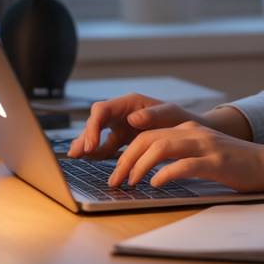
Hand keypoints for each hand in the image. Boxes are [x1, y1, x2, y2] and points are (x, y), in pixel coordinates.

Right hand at [67, 93, 200, 159]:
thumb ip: (153, 115)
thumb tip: (132, 119)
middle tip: (77, 154)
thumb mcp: (170, 113)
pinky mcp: (121, 139)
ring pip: (96, 134)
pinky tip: (89, 160)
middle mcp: (120, 112)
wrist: (188, 129)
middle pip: (95, 122)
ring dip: (85, 144)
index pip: (102, 110)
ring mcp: (119, 126)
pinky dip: (96, 153)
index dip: (93, 126)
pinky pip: (105, 146)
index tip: (91, 144)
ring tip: (75, 156)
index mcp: (129, 102)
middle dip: (85, 136)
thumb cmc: (179, 118)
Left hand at [107, 120, 263, 191]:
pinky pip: (185, 164)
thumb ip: (179, 155)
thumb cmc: (234, 164)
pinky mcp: (216, 161)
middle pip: (148, 139)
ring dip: (141, 166)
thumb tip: (149, 171)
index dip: (127, 154)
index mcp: (187, 129)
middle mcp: (193, 132)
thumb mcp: (202, 153)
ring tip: (131, 183)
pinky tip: (156, 184)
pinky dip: (166, 173)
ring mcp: (205, 145)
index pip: (147, 135)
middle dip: (126, 160)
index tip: (116, 174)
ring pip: (162, 147)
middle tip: (115, 181)